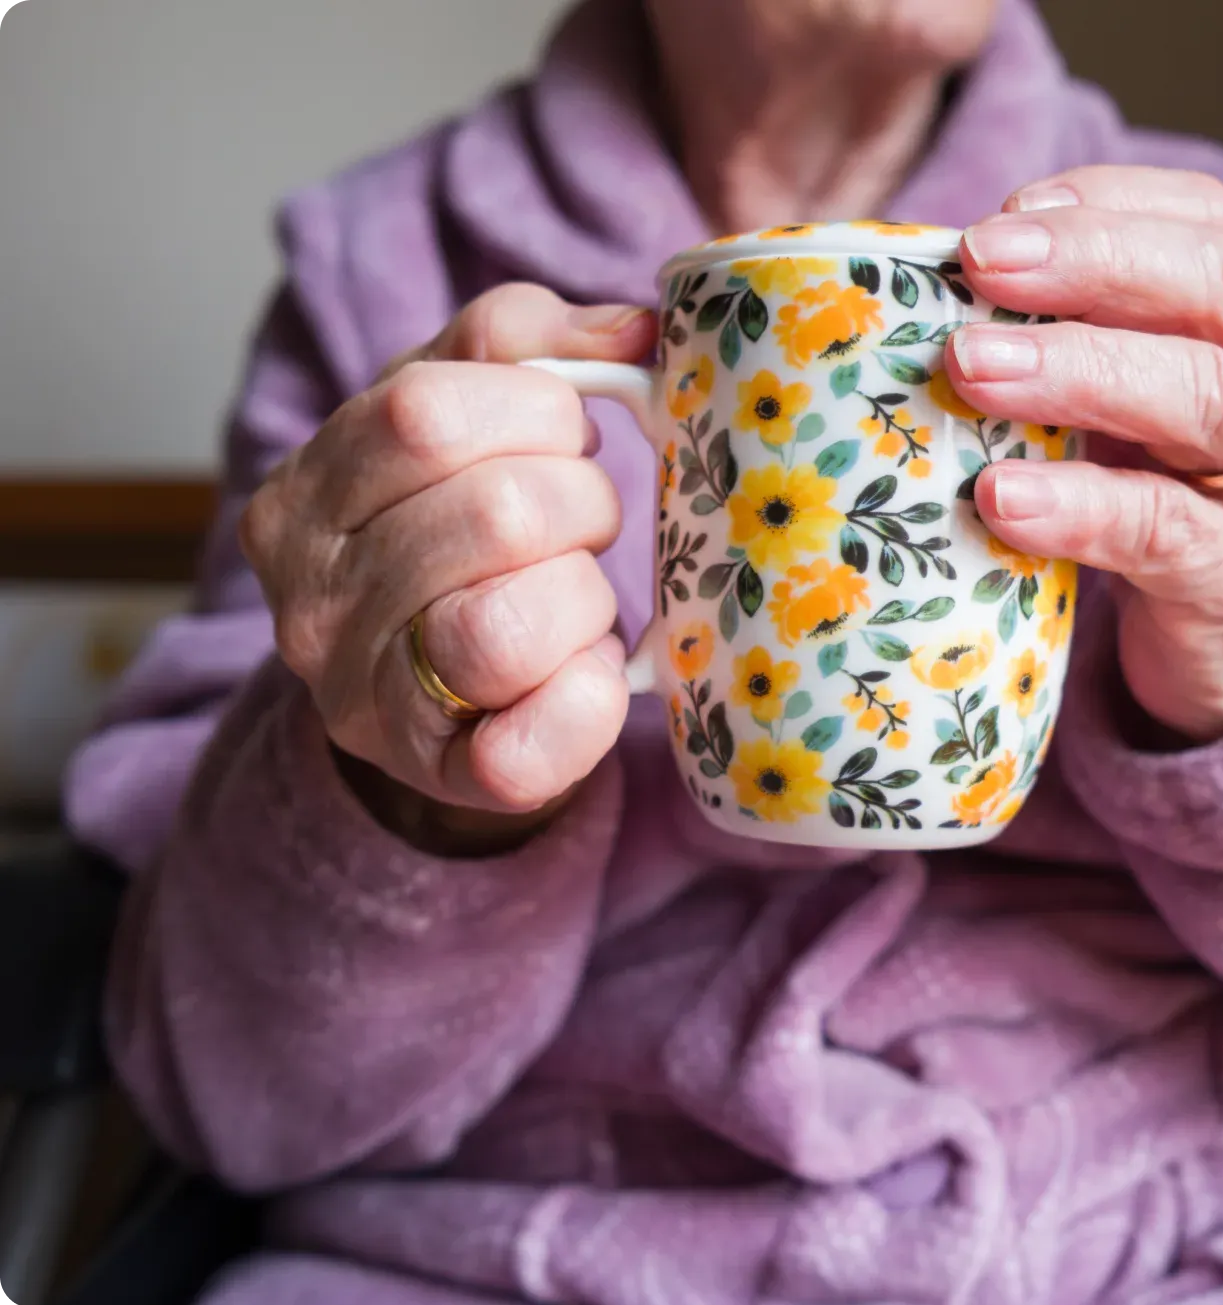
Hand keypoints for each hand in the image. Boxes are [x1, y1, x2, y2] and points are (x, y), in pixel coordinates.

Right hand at [240, 285, 655, 846]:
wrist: (442, 700)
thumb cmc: (460, 537)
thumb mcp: (463, 418)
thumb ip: (525, 345)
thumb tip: (633, 328)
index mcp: (307, 492)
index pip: (426, 412)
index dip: (536, 412)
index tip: (566, 434)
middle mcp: (311, 599)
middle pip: (491, 513)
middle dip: (580, 503)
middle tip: (586, 521)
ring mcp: (365, 698)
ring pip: (507, 626)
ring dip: (583, 597)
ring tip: (578, 595)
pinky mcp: (441, 776)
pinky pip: (530, 745)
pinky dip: (588, 703)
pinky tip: (591, 675)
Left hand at [948, 166, 1222, 740]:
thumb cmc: (1159, 502)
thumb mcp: (1129, 408)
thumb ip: (1065, 345)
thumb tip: (913, 293)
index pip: (1205, 223)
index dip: (1107, 203)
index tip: (1004, 212)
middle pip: (1215, 286)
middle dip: (1090, 260)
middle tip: (980, 261)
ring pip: (1205, 399)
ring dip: (1079, 369)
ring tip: (972, 367)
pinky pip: (1164, 532)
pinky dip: (1079, 507)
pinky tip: (999, 498)